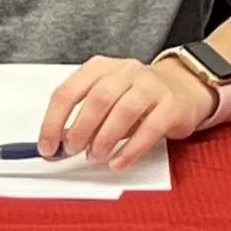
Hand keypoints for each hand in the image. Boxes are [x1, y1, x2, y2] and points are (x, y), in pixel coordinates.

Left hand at [39, 54, 216, 169]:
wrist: (182, 88)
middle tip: (73, 151)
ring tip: (96, 157)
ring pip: (123, 111)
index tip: (47, 146)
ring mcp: (150, 86)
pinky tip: (118, 162)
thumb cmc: (136, 98)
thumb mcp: (105, 101)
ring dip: (104, 139)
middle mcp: (125, 71)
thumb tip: (55, 148)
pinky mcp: (171, 106)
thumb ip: (81, 120)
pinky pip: (150, 128)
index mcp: (101, 68)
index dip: (54, 122)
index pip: (68, 91)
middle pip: (97, 99)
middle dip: (80, 129)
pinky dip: (130, 150)